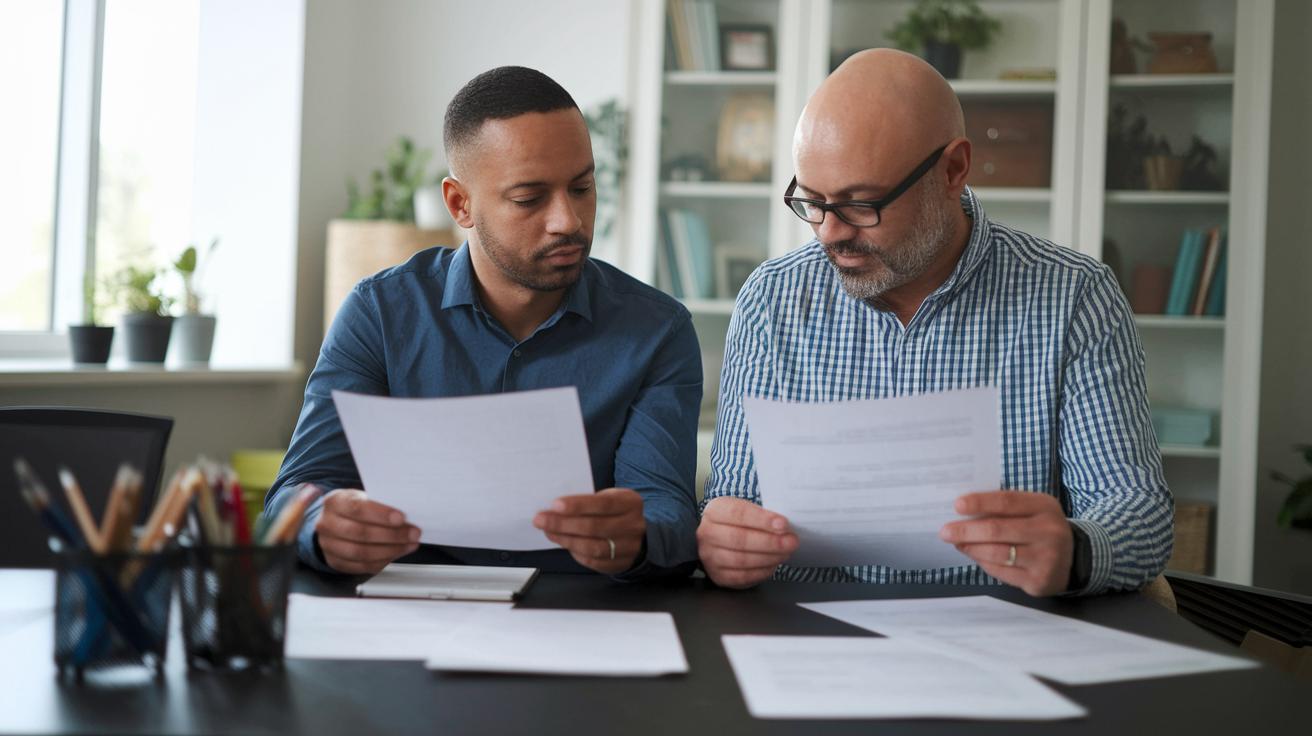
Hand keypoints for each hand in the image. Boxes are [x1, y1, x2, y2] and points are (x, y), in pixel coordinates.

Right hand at [315, 489, 420, 574]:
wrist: (336, 521)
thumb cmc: (355, 507)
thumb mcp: (363, 497)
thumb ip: (380, 503)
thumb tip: (408, 513)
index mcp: (334, 502)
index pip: (357, 508)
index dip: (381, 514)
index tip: (401, 517)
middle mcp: (327, 524)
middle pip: (360, 533)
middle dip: (391, 535)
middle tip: (413, 533)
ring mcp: (328, 545)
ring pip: (362, 553)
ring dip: (391, 550)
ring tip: (409, 544)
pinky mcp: (336, 562)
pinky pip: (362, 566)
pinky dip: (383, 561)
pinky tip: (396, 553)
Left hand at [533, 488, 645, 573]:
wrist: (640, 533)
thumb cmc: (616, 512)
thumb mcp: (609, 498)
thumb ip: (588, 502)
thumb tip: (555, 508)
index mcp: (630, 502)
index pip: (603, 504)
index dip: (578, 505)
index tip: (554, 505)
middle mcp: (633, 525)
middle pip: (594, 527)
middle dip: (563, 524)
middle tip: (541, 520)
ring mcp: (629, 547)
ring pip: (593, 547)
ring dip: (566, 539)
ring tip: (549, 531)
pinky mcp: (620, 563)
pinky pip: (594, 561)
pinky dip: (576, 553)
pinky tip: (564, 543)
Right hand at [697, 497, 797, 588]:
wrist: (721, 538)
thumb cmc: (738, 522)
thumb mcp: (746, 510)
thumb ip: (763, 516)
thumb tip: (785, 527)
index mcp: (714, 511)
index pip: (738, 514)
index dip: (762, 520)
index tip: (783, 524)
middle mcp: (707, 533)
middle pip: (739, 539)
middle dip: (770, 542)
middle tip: (791, 542)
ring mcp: (710, 556)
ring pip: (741, 559)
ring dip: (768, 557)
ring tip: (785, 553)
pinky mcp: (718, 575)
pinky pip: (742, 576)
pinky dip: (761, 571)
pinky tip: (773, 564)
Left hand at [939, 491, 1073, 596]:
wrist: (1074, 558)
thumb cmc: (1041, 528)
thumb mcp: (1032, 510)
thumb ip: (1005, 508)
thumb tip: (964, 511)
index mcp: (1045, 507)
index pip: (1006, 502)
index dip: (980, 503)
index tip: (957, 505)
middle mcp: (1048, 532)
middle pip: (997, 530)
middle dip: (966, 531)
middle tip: (945, 531)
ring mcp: (1045, 558)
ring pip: (997, 553)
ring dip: (971, 548)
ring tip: (957, 543)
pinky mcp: (1038, 580)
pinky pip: (1001, 572)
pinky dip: (983, 563)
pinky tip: (975, 556)